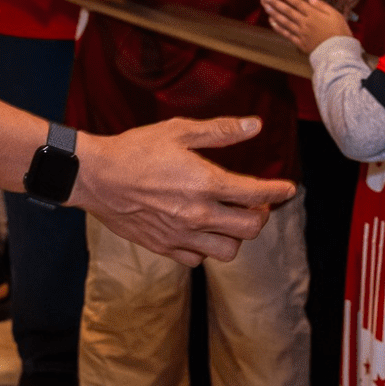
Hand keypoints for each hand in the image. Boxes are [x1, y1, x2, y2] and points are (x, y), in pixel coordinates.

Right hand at [70, 116, 295, 265]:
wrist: (95, 176)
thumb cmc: (136, 149)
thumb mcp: (179, 131)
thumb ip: (221, 131)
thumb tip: (256, 126)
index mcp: (205, 183)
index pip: (257, 194)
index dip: (279, 191)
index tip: (289, 188)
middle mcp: (197, 214)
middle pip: (251, 228)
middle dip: (262, 215)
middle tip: (258, 203)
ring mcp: (181, 235)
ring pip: (229, 251)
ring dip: (237, 235)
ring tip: (231, 218)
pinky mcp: (164, 247)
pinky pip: (198, 259)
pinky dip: (207, 248)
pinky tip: (203, 230)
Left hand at [261, 0, 352, 53]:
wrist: (339, 52)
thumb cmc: (340, 32)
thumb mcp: (335, 14)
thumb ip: (322, 5)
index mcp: (313, 14)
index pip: (296, 2)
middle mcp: (304, 22)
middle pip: (287, 11)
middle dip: (275, 2)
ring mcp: (301, 33)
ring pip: (284, 21)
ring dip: (273, 13)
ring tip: (265, 6)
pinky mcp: (300, 43)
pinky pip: (287, 34)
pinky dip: (278, 28)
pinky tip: (272, 22)